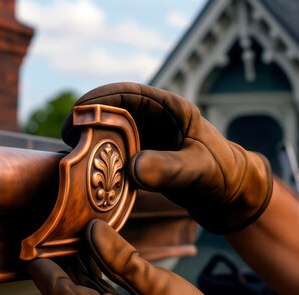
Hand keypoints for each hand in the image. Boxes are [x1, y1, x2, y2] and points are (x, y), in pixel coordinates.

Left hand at [28, 219, 257, 294]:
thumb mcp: (156, 283)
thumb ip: (120, 256)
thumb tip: (93, 231)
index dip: (44, 271)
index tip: (32, 251)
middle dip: (57, 270)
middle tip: (51, 242)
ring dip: (76, 277)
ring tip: (72, 248)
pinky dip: (93, 288)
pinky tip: (96, 268)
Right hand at [62, 83, 272, 233]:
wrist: (229, 195)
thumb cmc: (222, 174)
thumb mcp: (198, 170)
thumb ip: (169, 169)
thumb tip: (132, 168)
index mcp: (170, 109)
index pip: (129, 94)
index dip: (100, 99)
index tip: (78, 114)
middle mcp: (155, 120)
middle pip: (113, 112)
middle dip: (89, 121)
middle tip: (69, 139)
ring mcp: (148, 139)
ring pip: (112, 134)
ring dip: (93, 143)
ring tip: (73, 157)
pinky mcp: (144, 158)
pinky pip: (117, 155)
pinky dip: (103, 161)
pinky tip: (90, 174)